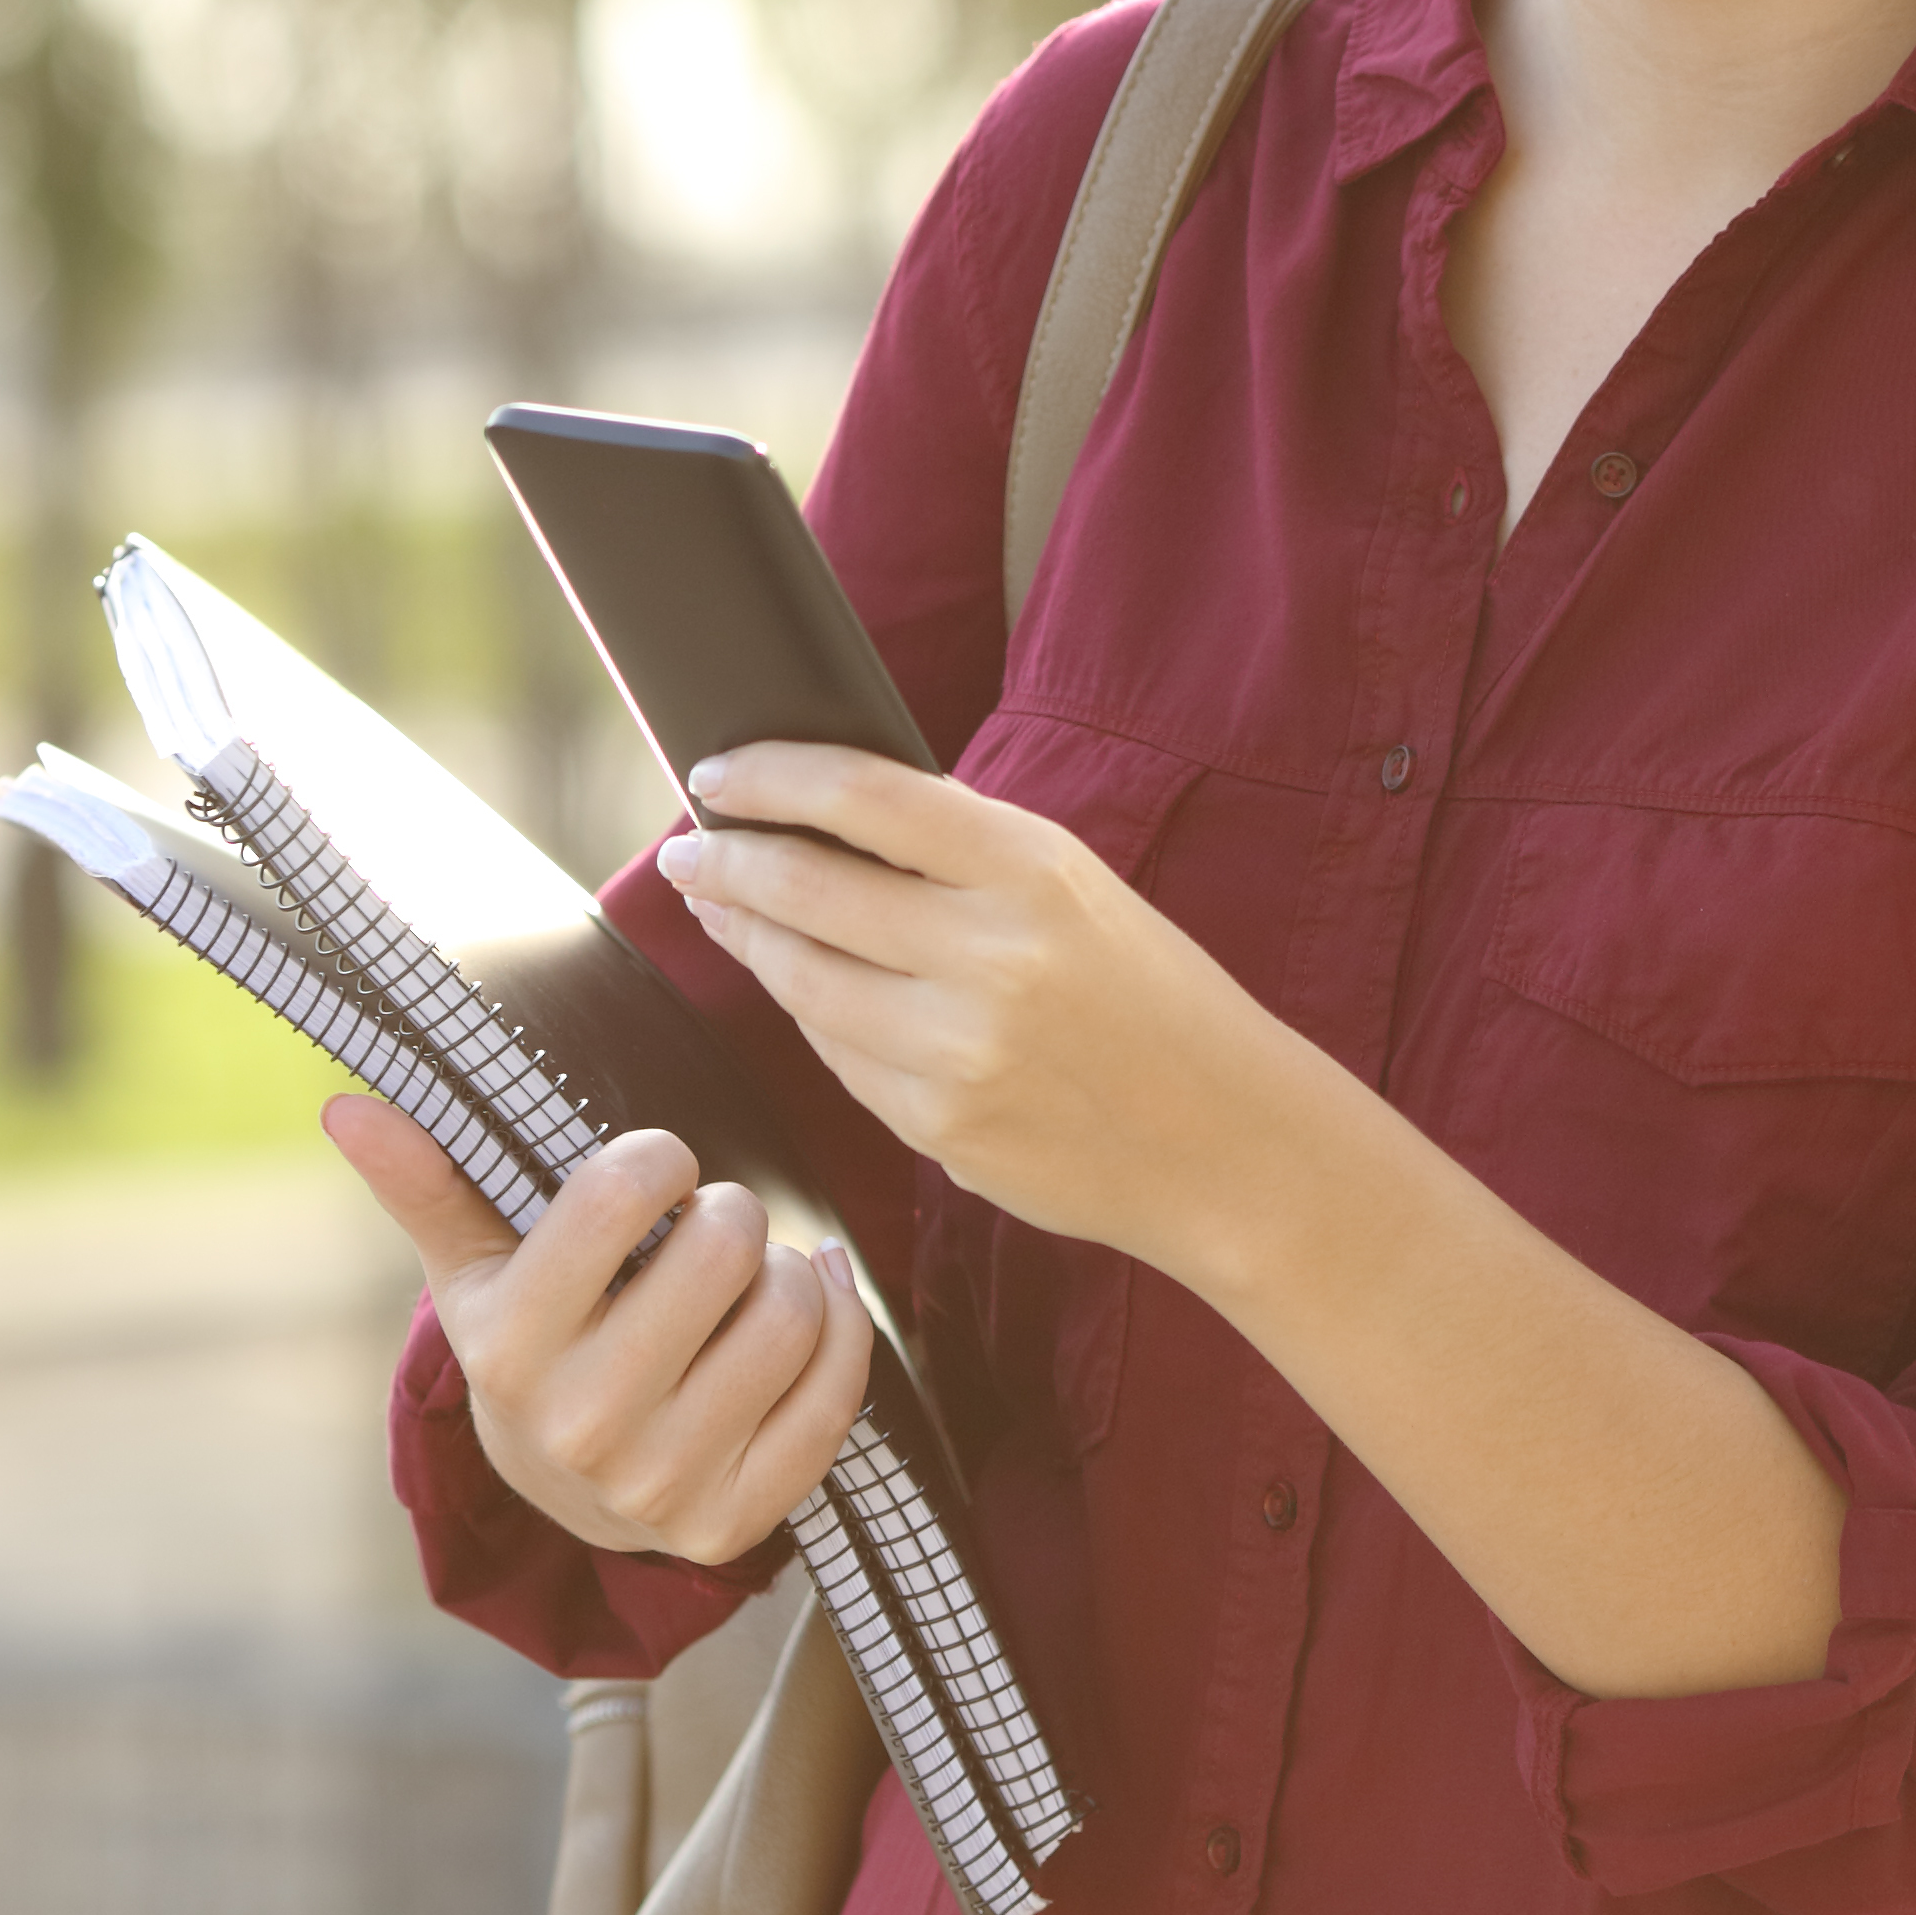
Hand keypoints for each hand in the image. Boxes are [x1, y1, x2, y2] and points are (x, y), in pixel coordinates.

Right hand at [326, 1099, 872, 1564]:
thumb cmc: (537, 1343)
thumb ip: (426, 1182)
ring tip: (750, 1283)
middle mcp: (581, 1425)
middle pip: (724, 1247)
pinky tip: (813, 1309)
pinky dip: (843, 1329)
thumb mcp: (476, 1267)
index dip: (659, 1158)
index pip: (621, 1192)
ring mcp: (661, 1484)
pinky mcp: (736, 1524)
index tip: (659, 1171)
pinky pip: (837, 1392)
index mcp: (511, 1346)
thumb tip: (347, 1106)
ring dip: (789, 1273)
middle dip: (730, 1214)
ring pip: (792, 1314)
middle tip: (709, 1233)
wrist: (571, 1495)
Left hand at [650, 741, 1353, 1284]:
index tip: (717, 775)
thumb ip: (964, 853)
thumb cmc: (1152, 998)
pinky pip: (837, 1054)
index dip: (773, 778)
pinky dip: (807, 1011)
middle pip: (807, 888)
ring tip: (722, 907)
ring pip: (802, 979)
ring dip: (748, 936)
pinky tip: (798, 985)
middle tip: (689, 850)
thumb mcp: (1078, 890)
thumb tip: (829, 815)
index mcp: (1032, 871)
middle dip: (727, 862)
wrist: (1226, 1140)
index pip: (865, 796)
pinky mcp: (937, 1128)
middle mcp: (989, 957)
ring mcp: (956, 1052)